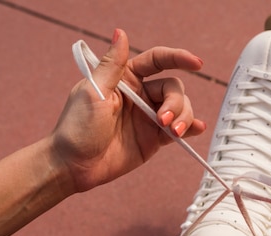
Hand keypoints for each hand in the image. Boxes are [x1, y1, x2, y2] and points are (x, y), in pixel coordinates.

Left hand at [50, 29, 206, 192]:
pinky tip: (196, 128)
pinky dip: (191, 127)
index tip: (196, 64)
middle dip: (175, 103)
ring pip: (179, 108)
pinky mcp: (153, 138)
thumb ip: (111, 65)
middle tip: (163, 120)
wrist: (75, 166)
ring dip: (183, 117)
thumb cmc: (76, 127)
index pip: (157, 61)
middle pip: (173, 88)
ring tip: (174, 132)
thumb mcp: (93, 92)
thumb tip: (120, 34)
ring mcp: (148, 117)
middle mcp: (140, 95)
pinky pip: (178, 129)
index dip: (178, 58)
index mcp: (125, 78)